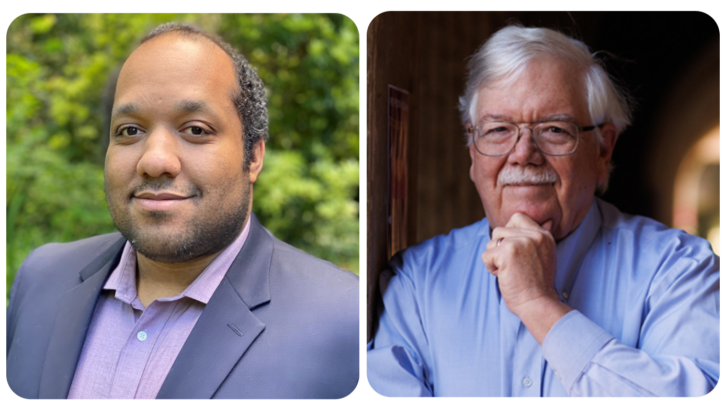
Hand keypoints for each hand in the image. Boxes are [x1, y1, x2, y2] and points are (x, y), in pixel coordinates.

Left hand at [482, 213, 570, 342]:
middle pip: (499, 230)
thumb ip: (531, 240)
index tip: (512, 251)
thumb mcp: (543, 255)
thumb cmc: (536, 285)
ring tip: (509, 272)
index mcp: (544, 235)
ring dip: (494, 258)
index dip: (508, 232)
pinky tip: (504, 276)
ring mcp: (521, 242)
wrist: (538, 304)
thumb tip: (509, 225)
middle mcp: (534, 235)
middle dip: (499, 248)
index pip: (517, 218)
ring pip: (491, 242)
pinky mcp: (507, 252)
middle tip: (511, 265)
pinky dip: (490, 268)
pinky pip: (486, 255)